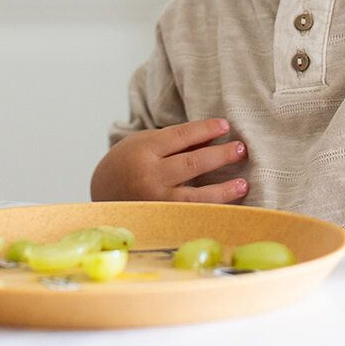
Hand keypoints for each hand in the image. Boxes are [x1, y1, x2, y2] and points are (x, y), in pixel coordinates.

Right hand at [90, 118, 248, 202]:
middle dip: (220, 155)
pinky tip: (228, 207)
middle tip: (242, 149)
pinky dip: (211, 210)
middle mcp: (149, 176)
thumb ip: (176, 141)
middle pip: (192, 163)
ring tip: (243, 183)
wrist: (101, 194)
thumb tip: (212, 137)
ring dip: (223, 190)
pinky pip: (191, 214)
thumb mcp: (146, 143)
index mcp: (144, 150)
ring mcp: (155, 201)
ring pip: (195, 196)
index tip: (225, 126)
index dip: (205, 129)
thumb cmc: (128, 163)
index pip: (181, 136)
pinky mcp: (160, 219)